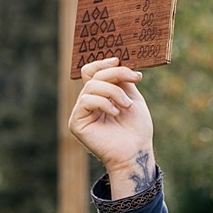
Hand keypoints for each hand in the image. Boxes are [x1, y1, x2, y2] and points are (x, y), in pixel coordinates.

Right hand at [67, 58, 156, 197]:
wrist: (136, 151)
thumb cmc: (137, 128)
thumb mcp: (132, 96)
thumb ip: (121, 80)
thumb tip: (115, 61)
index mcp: (100, 95)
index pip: (91, 71)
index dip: (103, 63)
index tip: (119, 60)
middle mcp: (87, 102)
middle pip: (93, 75)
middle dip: (115, 74)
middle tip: (135, 79)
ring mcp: (81, 112)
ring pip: (91, 86)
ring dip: (114, 91)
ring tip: (127, 105)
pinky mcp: (76, 122)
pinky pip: (86, 101)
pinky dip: (103, 103)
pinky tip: (115, 113)